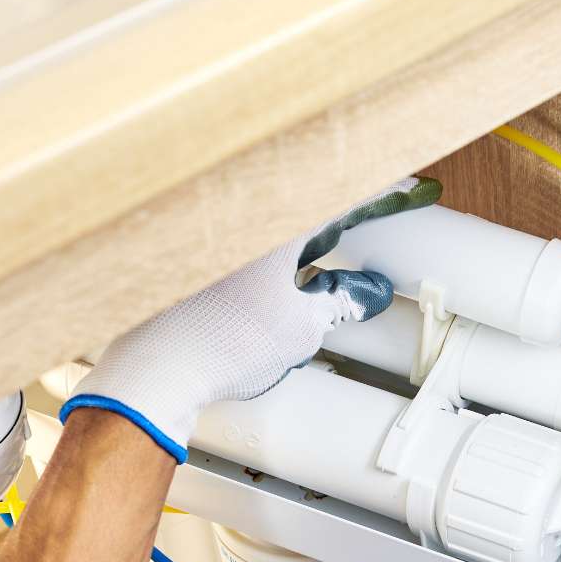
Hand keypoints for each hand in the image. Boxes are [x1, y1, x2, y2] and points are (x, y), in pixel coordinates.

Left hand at [61, 176, 440, 461]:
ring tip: (337, 240)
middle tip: (380, 209)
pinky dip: (272, 241)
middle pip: (305, 192)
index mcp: (272, 219)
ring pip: (272, 211)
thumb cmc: (218, 344)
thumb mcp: (300, 329)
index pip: (340, 191)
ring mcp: (211, 233)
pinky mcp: (191, 255)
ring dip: (307, 223)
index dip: (379, 193)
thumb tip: (365, 292)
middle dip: (344, 202)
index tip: (409, 190)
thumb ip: (339, 302)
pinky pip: (243, 231)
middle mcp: (237, 213)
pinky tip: (287, 263)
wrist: (151, 371)